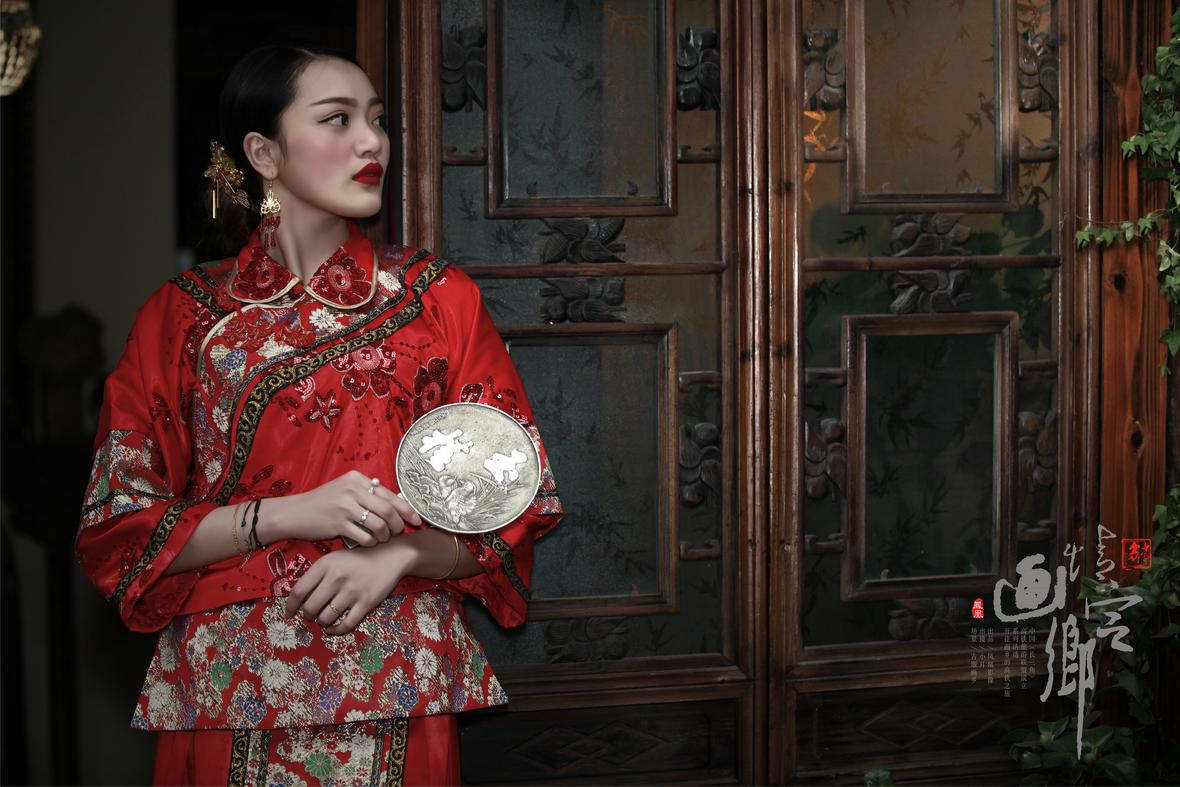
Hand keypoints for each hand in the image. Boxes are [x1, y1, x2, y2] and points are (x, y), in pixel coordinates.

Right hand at [260, 470, 421, 546]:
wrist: (294, 513)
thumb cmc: (323, 503)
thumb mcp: (345, 490)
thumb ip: (367, 494)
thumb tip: (398, 503)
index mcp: (357, 479)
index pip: (389, 494)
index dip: (406, 509)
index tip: (417, 520)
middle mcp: (353, 489)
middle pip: (388, 509)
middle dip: (398, 524)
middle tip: (399, 532)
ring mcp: (345, 506)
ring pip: (379, 524)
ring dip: (385, 535)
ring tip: (383, 539)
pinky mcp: (338, 524)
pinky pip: (365, 536)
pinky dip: (372, 542)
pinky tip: (370, 543)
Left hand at [284, 539, 416, 634]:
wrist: (390, 555)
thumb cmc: (358, 558)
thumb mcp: (335, 558)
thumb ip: (317, 574)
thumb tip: (298, 597)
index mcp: (325, 565)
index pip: (299, 591)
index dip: (290, 607)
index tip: (288, 614)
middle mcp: (336, 577)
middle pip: (310, 608)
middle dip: (307, 616)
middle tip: (310, 616)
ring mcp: (352, 591)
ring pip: (326, 618)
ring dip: (322, 623)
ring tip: (324, 619)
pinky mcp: (366, 602)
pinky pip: (346, 624)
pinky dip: (336, 631)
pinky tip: (333, 629)